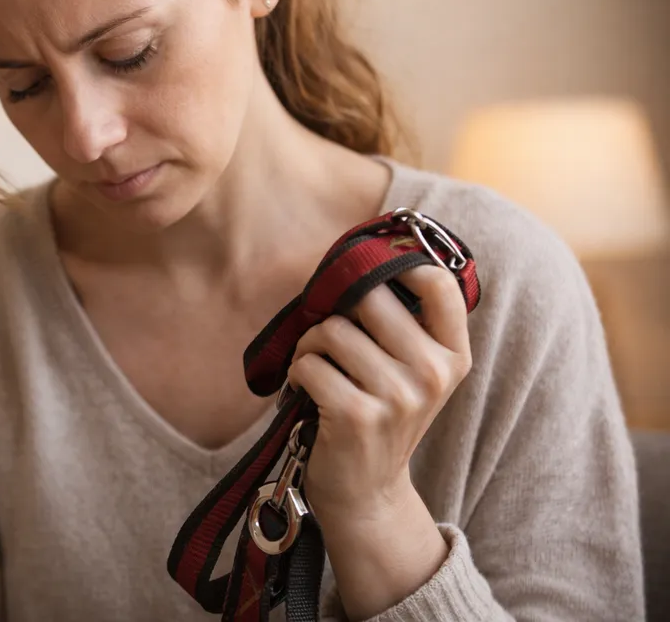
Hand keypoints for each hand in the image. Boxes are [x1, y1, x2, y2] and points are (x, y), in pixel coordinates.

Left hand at [285, 264, 471, 521]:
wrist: (367, 493)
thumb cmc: (379, 415)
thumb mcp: (410, 371)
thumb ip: (401, 322)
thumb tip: (357, 256)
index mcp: (452, 354)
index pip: (438, 283)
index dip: (396, 265)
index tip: (365, 273)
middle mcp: (433, 373)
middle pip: (368, 296)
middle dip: (334, 310)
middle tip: (329, 339)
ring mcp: (398, 396)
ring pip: (331, 330)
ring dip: (309, 346)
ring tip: (317, 371)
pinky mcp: (357, 415)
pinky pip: (309, 364)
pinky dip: (297, 374)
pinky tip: (306, 392)